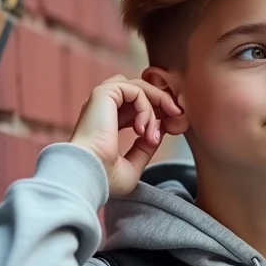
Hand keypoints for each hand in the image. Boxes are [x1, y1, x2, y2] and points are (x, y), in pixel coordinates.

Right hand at [69, 75, 189, 196]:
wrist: (88, 175)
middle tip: (178, 116)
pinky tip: (143, 130)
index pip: (134, 108)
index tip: (173, 127)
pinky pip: (136, 91)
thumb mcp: (132, 166)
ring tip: (162, 126)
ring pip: (139, 87)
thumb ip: (144, 149)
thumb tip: (158, 132)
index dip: (156, 113)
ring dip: (157, 103)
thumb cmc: (104, 178)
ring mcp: (101, 100)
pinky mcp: (103, 94)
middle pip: (139, 91)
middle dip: (162, 102)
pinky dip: (146, 108)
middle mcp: (102, 109)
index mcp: (106, 124)